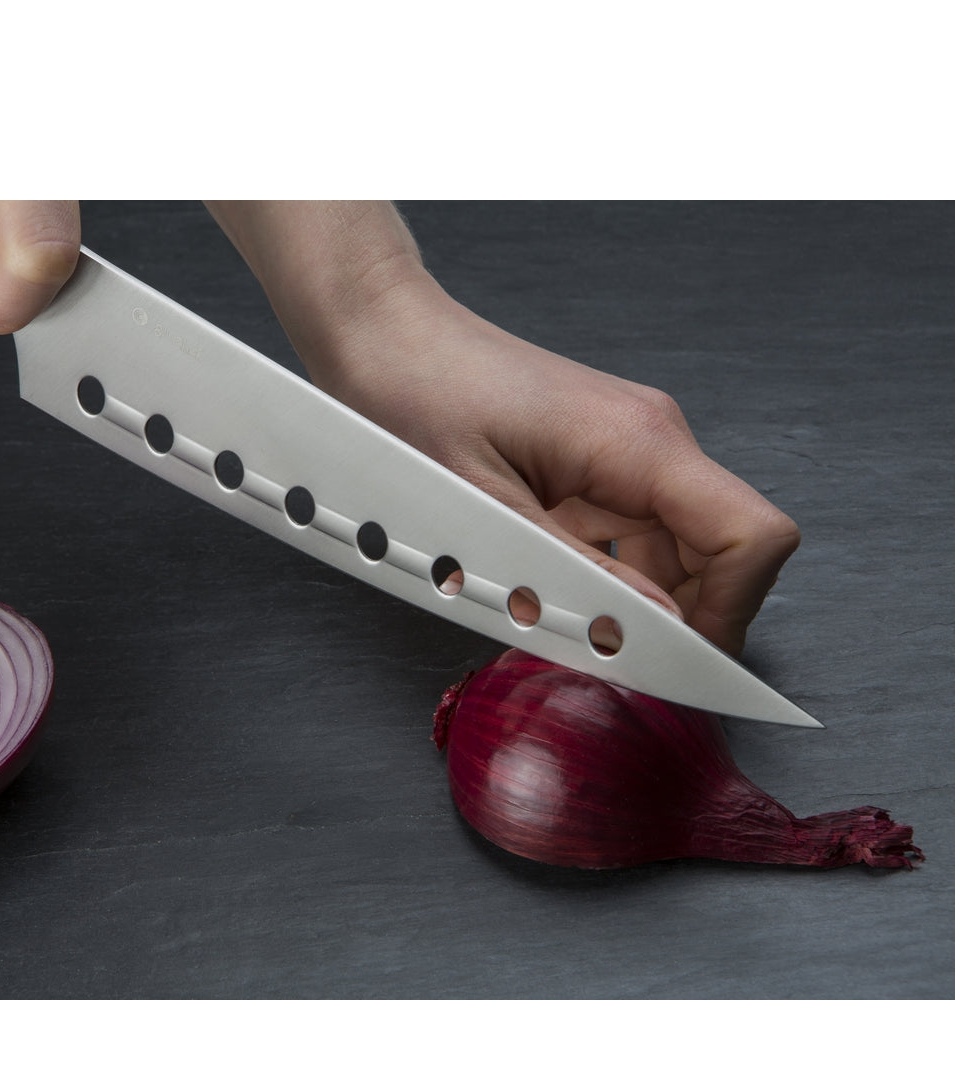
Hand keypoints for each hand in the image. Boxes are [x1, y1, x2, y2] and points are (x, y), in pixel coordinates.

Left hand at [313, 278, 800, 657]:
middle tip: (605, 662)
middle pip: (714, 554)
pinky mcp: (591, 463)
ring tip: (554, 622)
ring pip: (669, 552)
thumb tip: (652, 629)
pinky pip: (623, 536)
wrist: (382, 334)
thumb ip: (574, 574)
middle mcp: (648, 441)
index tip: (679, 667)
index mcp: (639, 443)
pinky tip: (539, 589)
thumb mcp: (486, 507)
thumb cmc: (416, 395)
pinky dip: (597, 576)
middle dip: (674, 620)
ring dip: (628, 601)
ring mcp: (622, 451)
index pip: (750, 538)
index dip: (730, 614)